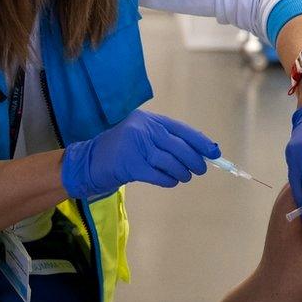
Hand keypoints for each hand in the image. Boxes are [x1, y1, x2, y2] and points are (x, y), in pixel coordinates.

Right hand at [62, 110, 220, 199]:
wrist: (87, 162)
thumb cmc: (120, 150)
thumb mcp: (142, 137)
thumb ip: (165, 140)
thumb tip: (199, 153)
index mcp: (149, 120)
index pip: (181, 129)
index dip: (200, 141)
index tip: (214, 152)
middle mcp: (143, 129)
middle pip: (178, 146)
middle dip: (194, 160)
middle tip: (200, 170)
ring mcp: (136, 146)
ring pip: (170, 162)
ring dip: (182, 172)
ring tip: (184, 177)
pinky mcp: (130, 164)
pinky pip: (158, 175)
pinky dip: (168, 180)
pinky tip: (171, 181)